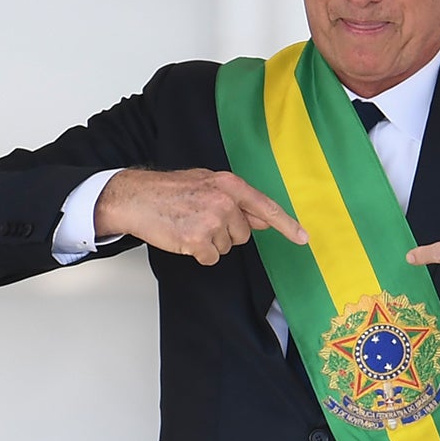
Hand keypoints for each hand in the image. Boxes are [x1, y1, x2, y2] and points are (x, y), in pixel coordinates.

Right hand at [95, 168, 306, 264]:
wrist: (136, 198)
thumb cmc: (169, 190)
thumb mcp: (205, 182)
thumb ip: (235, 199)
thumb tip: (260, 219)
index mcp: (228, 184)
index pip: (265, 207)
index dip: (286, 224)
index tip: (303, 237)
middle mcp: (224, 201)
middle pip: (243, 234)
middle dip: (225, 232)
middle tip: (199, 219)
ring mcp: (212, 221)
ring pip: (226, 247)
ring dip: (209, 242)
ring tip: (188, 224)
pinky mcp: (198, 241)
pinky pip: (211, 257)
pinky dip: (198, 253)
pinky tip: (183, 236)